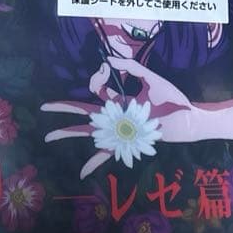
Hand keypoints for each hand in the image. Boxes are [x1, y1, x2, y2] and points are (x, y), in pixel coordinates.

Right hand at [41, 57, 195, 177]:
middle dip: (63, 108)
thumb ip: (132, 67)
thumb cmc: (173, 99)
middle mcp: (116, 115)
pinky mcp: (127, 143)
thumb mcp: (152, 78)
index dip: (97, 77)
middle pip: (84, 111)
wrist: (189, 118)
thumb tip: (109, 59)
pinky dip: (94, 163)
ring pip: (88, 131)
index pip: (98, 89)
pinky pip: (108, 154)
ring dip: (68, 133)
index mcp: (121, 100)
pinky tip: (81, 173)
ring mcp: (119, 129)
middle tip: (44, 107)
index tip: (106, 69)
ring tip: (49, 136)